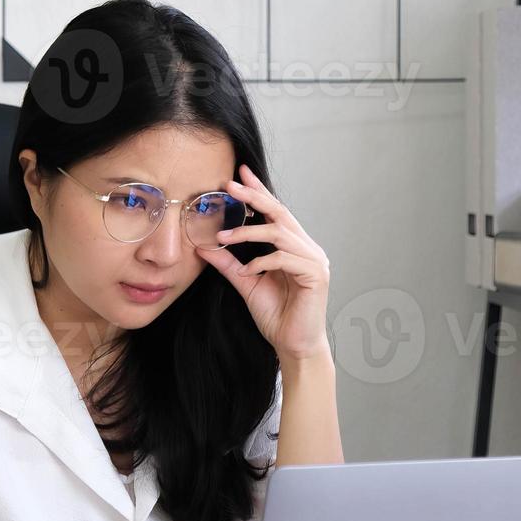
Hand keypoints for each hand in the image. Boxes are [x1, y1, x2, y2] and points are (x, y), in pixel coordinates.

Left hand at [195, 164, 331, 361]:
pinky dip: (264, 262)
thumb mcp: (246, 284)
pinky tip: (249, 271)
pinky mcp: (316, 275)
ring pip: (280, 233)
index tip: (239, 173)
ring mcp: (315, 261)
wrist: (294, 346)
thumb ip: (229, 264)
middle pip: (280, 213)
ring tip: (223, 235)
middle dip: (254, 197)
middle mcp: (308, 248)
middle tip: (230, 184)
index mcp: (294, 247)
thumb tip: (204, 246)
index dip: (258, 192)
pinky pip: (285, 259)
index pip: (275, 213)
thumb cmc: (277, 316)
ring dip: (249, 232)